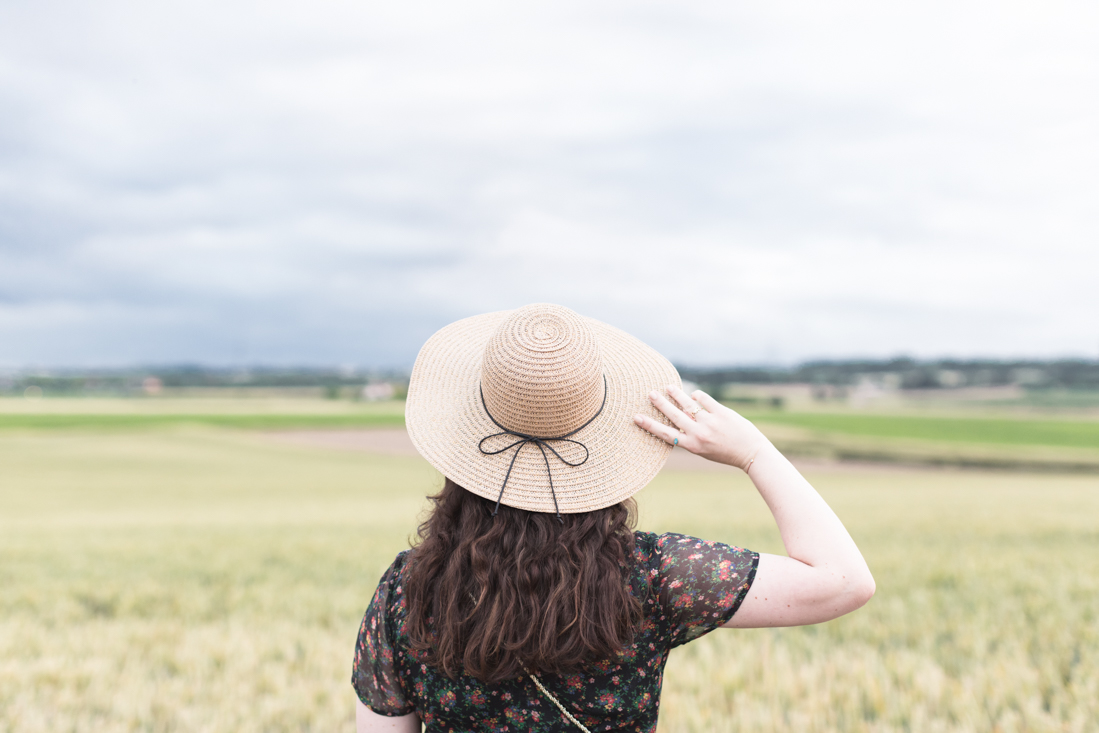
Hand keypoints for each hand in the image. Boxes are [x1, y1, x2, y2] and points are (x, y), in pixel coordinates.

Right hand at [634, 385, 771, 471]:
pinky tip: (694, 394)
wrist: (750, 452)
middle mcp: (699, 434)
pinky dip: (698, 395)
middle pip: (675, 415)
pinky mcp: (722, 413)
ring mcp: (711, 422)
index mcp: (692, 446)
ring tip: (667, 387)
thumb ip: (692, 436)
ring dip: (676, 394)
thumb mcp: (704, 450)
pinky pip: (705, 400)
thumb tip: (680, 417)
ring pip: (688, 404)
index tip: (637, 417)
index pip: (666, 434)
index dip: (650, 425)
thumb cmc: (726, 453)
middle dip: (661, 404)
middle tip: (650, 394)